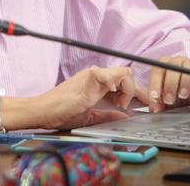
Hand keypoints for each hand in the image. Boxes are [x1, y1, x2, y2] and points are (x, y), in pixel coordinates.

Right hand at [1, 66, 135, 131]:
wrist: (42, 111)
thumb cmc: (60, 112)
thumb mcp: (90, 117)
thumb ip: (107, 115)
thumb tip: (124, 117)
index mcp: (98, 85)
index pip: (124, 83)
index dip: (138, 93)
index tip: (146, 106)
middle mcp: (97, 77)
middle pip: (128, 74)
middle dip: (139, 92)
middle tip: (142, 108)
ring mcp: (93, 76)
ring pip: (124, 72)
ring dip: (129, 89)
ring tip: (121, 104)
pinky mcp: (88, 78)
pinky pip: (109, 74)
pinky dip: (115, 84)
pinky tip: (112, 96)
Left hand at [147, 56, 189, 112]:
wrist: (189, 99)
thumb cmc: (172, 95)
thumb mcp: (162, 99)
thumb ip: (157, 102)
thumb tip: (155, 109)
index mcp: (163, 65)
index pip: (157, 70)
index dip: (155, 84)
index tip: (155, 97)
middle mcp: (177, 62)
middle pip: (173, 67)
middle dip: (170, 85)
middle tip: (169, 100)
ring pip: (188, 68)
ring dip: (185, 83)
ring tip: (182, 96)